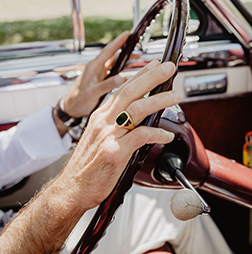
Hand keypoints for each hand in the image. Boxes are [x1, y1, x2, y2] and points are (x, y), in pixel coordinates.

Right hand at [56, 60, 180, 212]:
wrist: (73, 188)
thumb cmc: (88, 166)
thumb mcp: (99, 137)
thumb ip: (116, 125)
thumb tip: (137, 118)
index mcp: (100, 116)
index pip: (122, 89)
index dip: (140, 75)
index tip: (154, 65)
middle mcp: (104, 121)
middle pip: (130, 92)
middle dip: (152, 77)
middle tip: (168, 68)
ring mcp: (108, 135)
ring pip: (138, 109)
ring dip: (159, 100)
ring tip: (175, 97)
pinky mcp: (114, 152)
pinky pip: (140, 136)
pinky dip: (157, 133)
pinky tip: (167, 135)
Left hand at [63, 31, 130, 117]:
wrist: (72, 108)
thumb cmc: (78, 100)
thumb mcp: (93, 93)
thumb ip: (107, 85)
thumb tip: (121, 78)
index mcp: (93, 67)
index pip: (108, 51)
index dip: (118, 41)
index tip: (128, 34)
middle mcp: (96, 68)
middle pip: (113, 55)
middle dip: (125, 50)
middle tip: (137, 47)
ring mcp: (99, 74)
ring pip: (114, 63)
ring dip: (124, 60)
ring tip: (137, 57)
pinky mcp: (101, 80)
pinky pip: (113, 72)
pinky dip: (122, 70)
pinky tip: (129, 72)